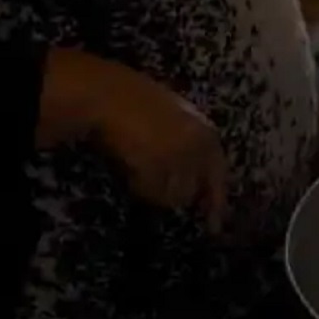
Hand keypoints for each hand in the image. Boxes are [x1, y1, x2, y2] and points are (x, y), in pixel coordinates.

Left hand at [41, 50, 229, 231]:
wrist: (100, 93)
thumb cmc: (138, 137)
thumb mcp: (159, 174)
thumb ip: (174, 191)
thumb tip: (182, 199)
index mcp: (205, 136)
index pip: (218, 174)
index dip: (216, 201)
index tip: (213, 226)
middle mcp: (194, 121)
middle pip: (203, 158)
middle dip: (199, 183)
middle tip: (194, 207)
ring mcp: (168, 110)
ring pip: (181, 149)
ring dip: (177, 172)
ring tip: (169, 192)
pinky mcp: (142, 109)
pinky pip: (158, 143)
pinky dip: (157, 161)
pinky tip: (145, 169)